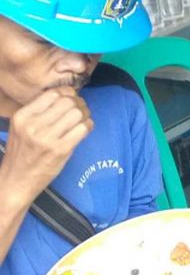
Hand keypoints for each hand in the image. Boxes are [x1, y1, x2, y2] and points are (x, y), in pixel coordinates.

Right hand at [0, 88, 92, 206]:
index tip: (71, 99)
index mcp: (22, 117)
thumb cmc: (22, 153)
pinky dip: (88, 126)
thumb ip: (39, 112)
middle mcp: (33, 125)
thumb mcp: (21, 128)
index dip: (67, 94)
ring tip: (82, 120)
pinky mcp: (61, 149)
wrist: (16, 181)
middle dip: (78, 103)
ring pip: (77, 113)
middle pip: (68, 102)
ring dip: (85, 114)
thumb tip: (68, 96)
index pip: (53, 94)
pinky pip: (83, 128)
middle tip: (80, 110)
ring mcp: (47, 138)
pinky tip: (84, 129)